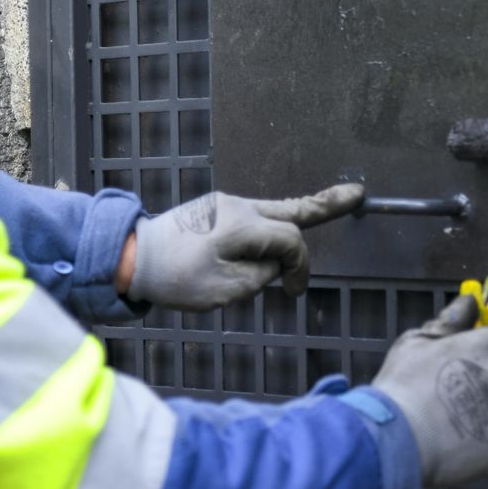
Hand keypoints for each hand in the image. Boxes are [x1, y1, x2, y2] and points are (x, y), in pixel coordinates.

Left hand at [127, 184, 363, 309]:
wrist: (130, 256)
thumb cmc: (174, 278)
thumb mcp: (225, 289)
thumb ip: (260, 275)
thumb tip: (273, 265)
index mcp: (241, 224)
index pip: (291, 240)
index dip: (300, 267)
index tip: (292, 293)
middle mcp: (237, 206)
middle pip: (291, 208)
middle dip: (326, 204)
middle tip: (357, 195)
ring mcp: (225, 204)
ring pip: (274, 210)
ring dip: (301, 214)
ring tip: (337, 201)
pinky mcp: (215, 210)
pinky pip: (255, 216)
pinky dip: (275, 224)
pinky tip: (287, 222)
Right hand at [371, 295, 487, 488]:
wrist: (397, 440)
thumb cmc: (403, 386)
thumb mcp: (415, 342)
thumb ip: (450, 320)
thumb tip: (470, 301)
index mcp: (484, 349)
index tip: (476, 355)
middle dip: (484, 381)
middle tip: (448, 391)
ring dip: (480, 412)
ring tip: (443, 421)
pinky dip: (477, 443)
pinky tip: (449, 442)